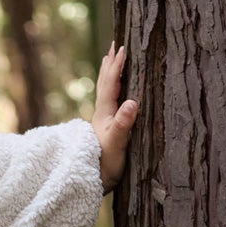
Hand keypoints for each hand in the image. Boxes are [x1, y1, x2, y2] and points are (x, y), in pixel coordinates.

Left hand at [93, 42, 136, 190]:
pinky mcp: (105, 129)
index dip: (116, 66)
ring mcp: (102, 121)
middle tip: (114, 45)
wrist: (92, 181)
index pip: (110, 84)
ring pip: (105, 91)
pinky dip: (111, 89)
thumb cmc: (105, 164)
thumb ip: (123, 123)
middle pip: (105, 83)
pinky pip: (109, 101)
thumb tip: (132, 102)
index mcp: (105, 113)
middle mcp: (102, 114)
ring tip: (110, 61)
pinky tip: (115, 93)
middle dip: (110, 64)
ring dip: (109, 74)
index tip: (122, 48)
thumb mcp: (117, 144)